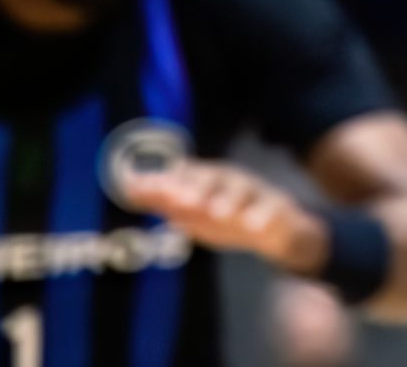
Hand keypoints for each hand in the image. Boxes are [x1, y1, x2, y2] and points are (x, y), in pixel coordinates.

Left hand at [123, 157, 331, 277]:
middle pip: (212, 178)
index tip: (141, 188)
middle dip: (195, 188)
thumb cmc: (229, 217)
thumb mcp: (195, 213)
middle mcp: (229, 181)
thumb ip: (165, 202)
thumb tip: (129, 188)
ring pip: (241, 192)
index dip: (163, 181)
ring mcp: (254, 193)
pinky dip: (262, 217)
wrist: (277, 230)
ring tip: (218, 212)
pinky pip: (270, 212)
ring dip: (228, 200)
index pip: (183, 176)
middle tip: (178, 200)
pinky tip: (253, 226)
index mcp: (208, 180)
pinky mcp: (277, 208)